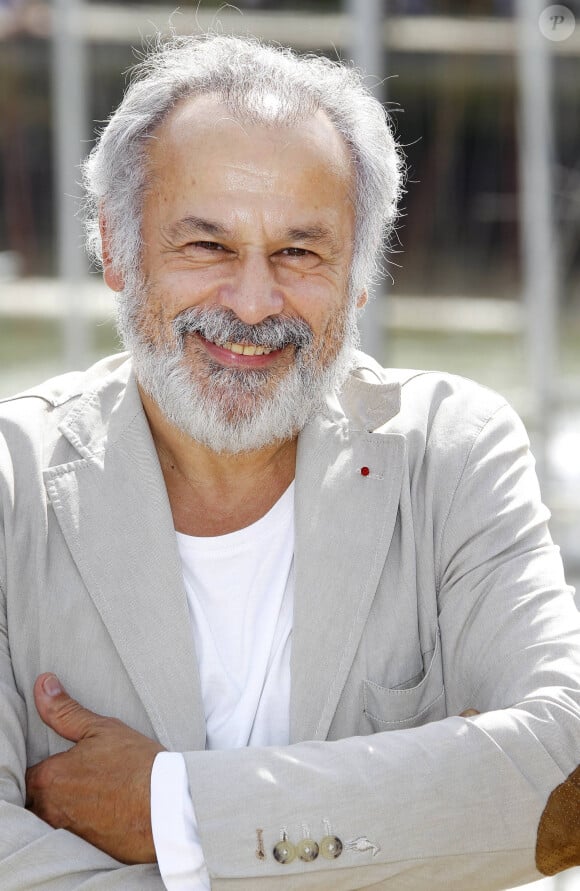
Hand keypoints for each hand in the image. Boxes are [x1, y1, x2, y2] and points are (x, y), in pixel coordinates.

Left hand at [25, 673, 164, 863]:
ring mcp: (68, 834)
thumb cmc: (136, 765)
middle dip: (49, 791)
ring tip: (90, 794)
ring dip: (65, 809)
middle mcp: (51, 811)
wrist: (168, 806)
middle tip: (77, 777)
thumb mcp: (101, 728)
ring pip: (52, 820)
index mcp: (50, 779)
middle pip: (35, 802)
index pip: (26, 777)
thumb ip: (64, 711)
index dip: (41, 769)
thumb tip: (43, 685)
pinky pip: (73, 837)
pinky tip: (102, 812)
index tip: (59, 763)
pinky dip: (83, 825)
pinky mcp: (87, 849)